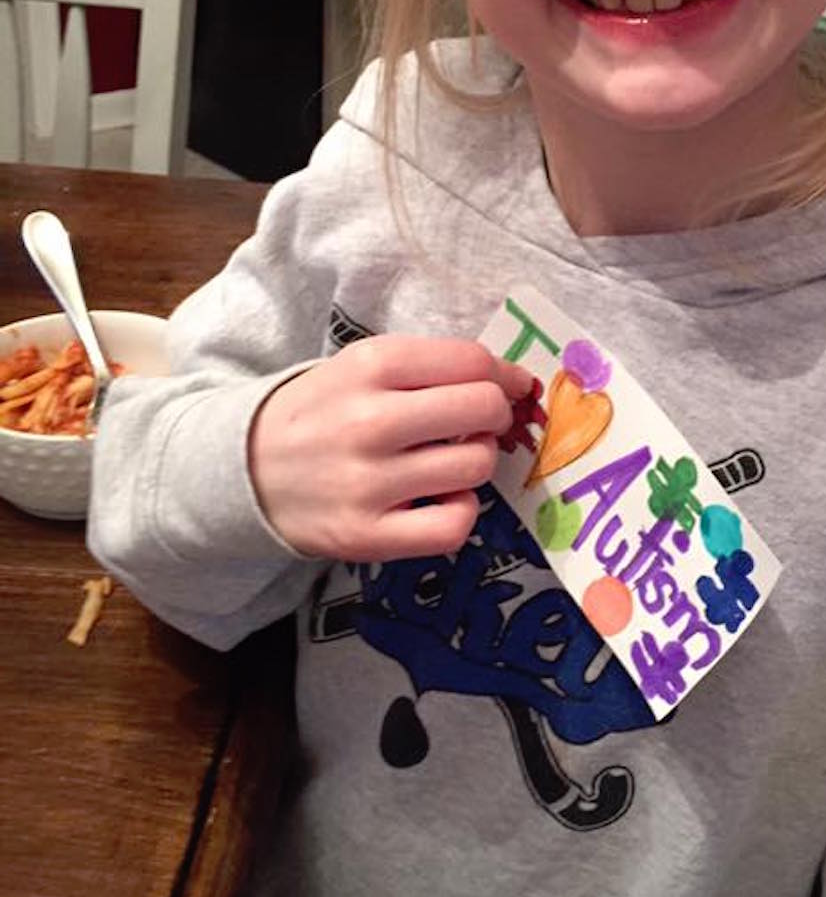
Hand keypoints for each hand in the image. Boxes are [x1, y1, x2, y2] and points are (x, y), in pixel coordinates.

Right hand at [248, 336, 532, 560]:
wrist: (244, 468)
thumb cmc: (321, 412)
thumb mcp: (361, 366)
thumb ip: (429, 366)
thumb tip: (509, 382)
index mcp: (372, 366)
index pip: (472, 361)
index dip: (505, 374)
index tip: (507, 386)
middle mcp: (370, 421)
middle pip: (482, 410)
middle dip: (495, 415)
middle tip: (478, 424)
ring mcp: (368, 482)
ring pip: (475, 466)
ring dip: (476, 462)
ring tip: (448, 460)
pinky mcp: (365, 535)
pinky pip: (452, 526)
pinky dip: (459, 512)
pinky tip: (439, 499)